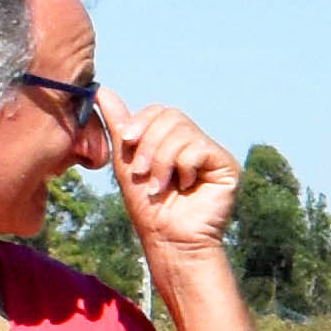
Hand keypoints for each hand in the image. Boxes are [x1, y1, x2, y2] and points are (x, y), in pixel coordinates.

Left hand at [108, 102, 239, 264]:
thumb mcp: (127, 162)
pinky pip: (198, 148)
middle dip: (149, 145)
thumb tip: (103, 90)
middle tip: (142, 173)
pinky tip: (184, 188)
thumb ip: (119, 127)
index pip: (160, 111)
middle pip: (171, 116)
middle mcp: (196, 142)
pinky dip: (182, 168)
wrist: (169, 240)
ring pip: (182, 132)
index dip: (141, 122)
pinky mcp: (227, 166)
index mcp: (174, 140)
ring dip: (162, 161)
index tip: (126, 141)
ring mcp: (213, 153)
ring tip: (160, 186)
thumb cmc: (149, 208)